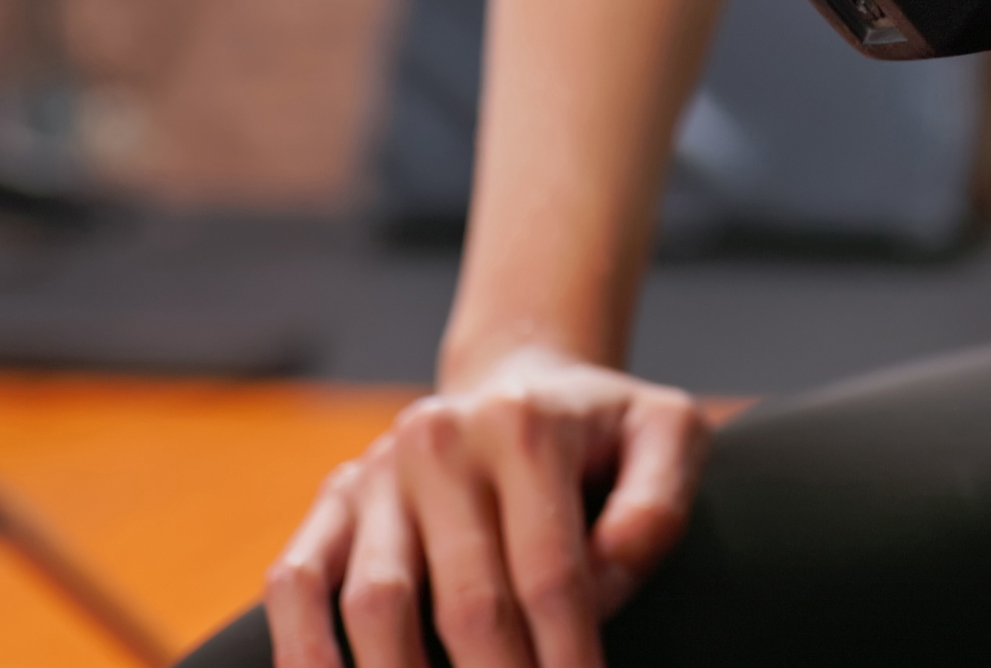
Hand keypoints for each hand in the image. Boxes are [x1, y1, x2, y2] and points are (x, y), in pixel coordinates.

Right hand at [264, 349, 709, 667]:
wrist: (521, 379)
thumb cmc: (605, 429)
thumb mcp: (667, 434)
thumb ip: (656, 506)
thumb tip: (600, 589)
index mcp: (527, 426)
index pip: (550, 573)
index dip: (567, 659)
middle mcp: (440, 441)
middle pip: (466, 603)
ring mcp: (376, 471)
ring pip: (375, 606)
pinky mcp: (331, 498)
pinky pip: (295, 584)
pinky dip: (307, 654)